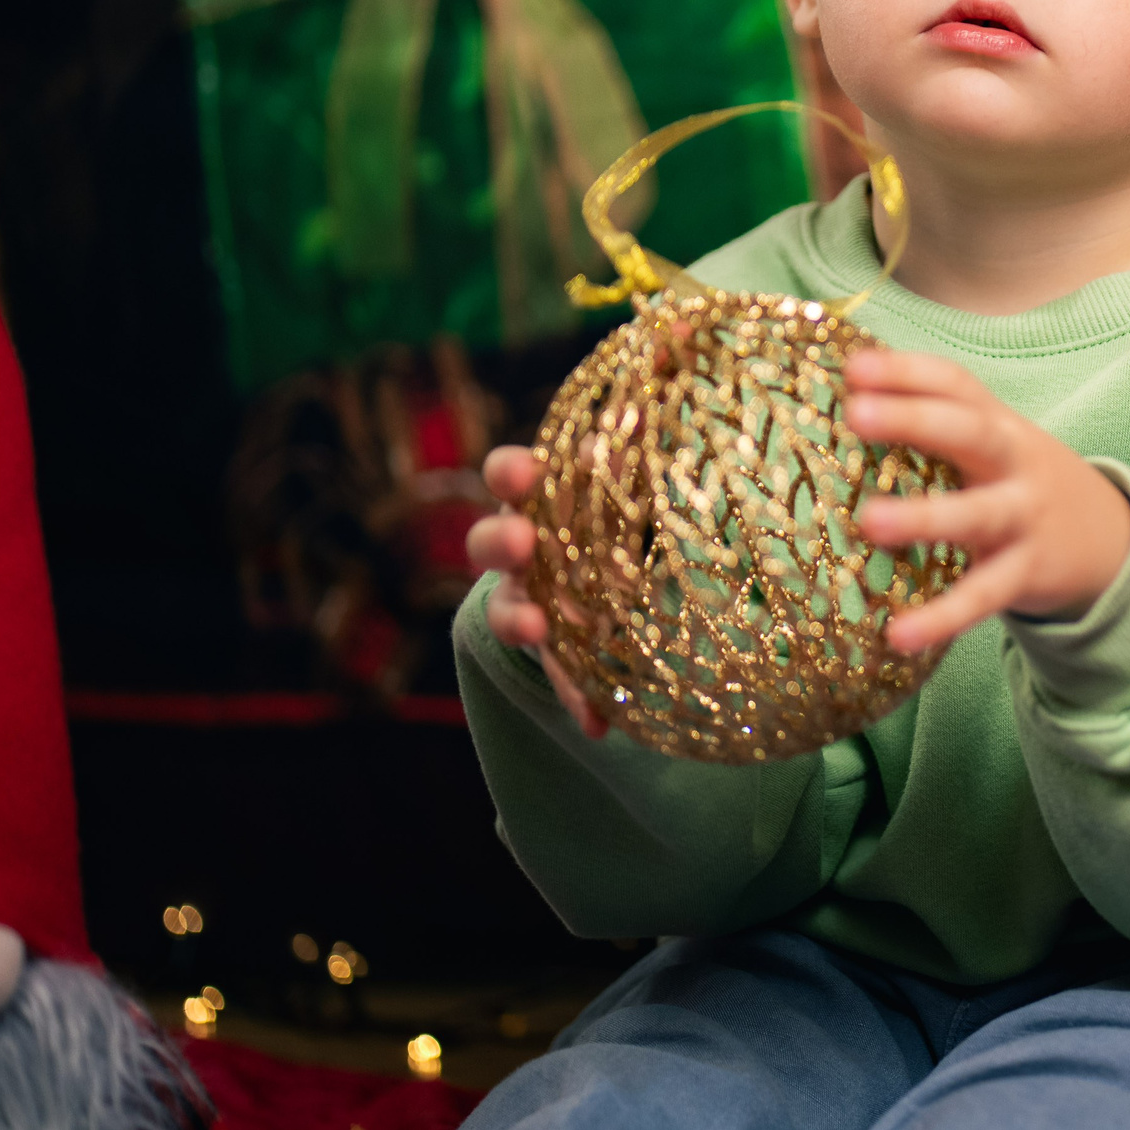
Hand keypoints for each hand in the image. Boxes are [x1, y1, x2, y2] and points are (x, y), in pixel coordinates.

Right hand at [465, 445, 608, 737]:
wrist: (601, 575)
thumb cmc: (606, 514)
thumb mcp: (617, 488)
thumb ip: (624, 461)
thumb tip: (639, 406)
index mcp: (534, 499)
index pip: (507, 477)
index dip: (509, 472)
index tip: (522, 470)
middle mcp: (519, 551)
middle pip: (490, 543)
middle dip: (501, 542)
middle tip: (519, 544)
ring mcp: (528, 603)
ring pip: (507, 612)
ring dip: (518, 621)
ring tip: (534, 629)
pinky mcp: (554, 653)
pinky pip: (562, 678)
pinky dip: (580, 700)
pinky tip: (598, 722)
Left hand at [844, 351, 1129, 652]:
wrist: (1109, 541)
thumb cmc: (1019, 485)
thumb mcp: (993, 447)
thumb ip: (936, 425)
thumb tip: (843, 397)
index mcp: (998, 425)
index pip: (956, 385)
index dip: (906, 371)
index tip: (853, 366)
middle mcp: (1014, 463)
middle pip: (970, 432)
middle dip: (915, 418)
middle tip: (857, 413)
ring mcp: (1023, 518)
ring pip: (977, 514)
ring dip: (924, 517)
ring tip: (869, 522)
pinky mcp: (1024, 573)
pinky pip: (981, 595)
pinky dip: (941, 617)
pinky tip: (898, 635)